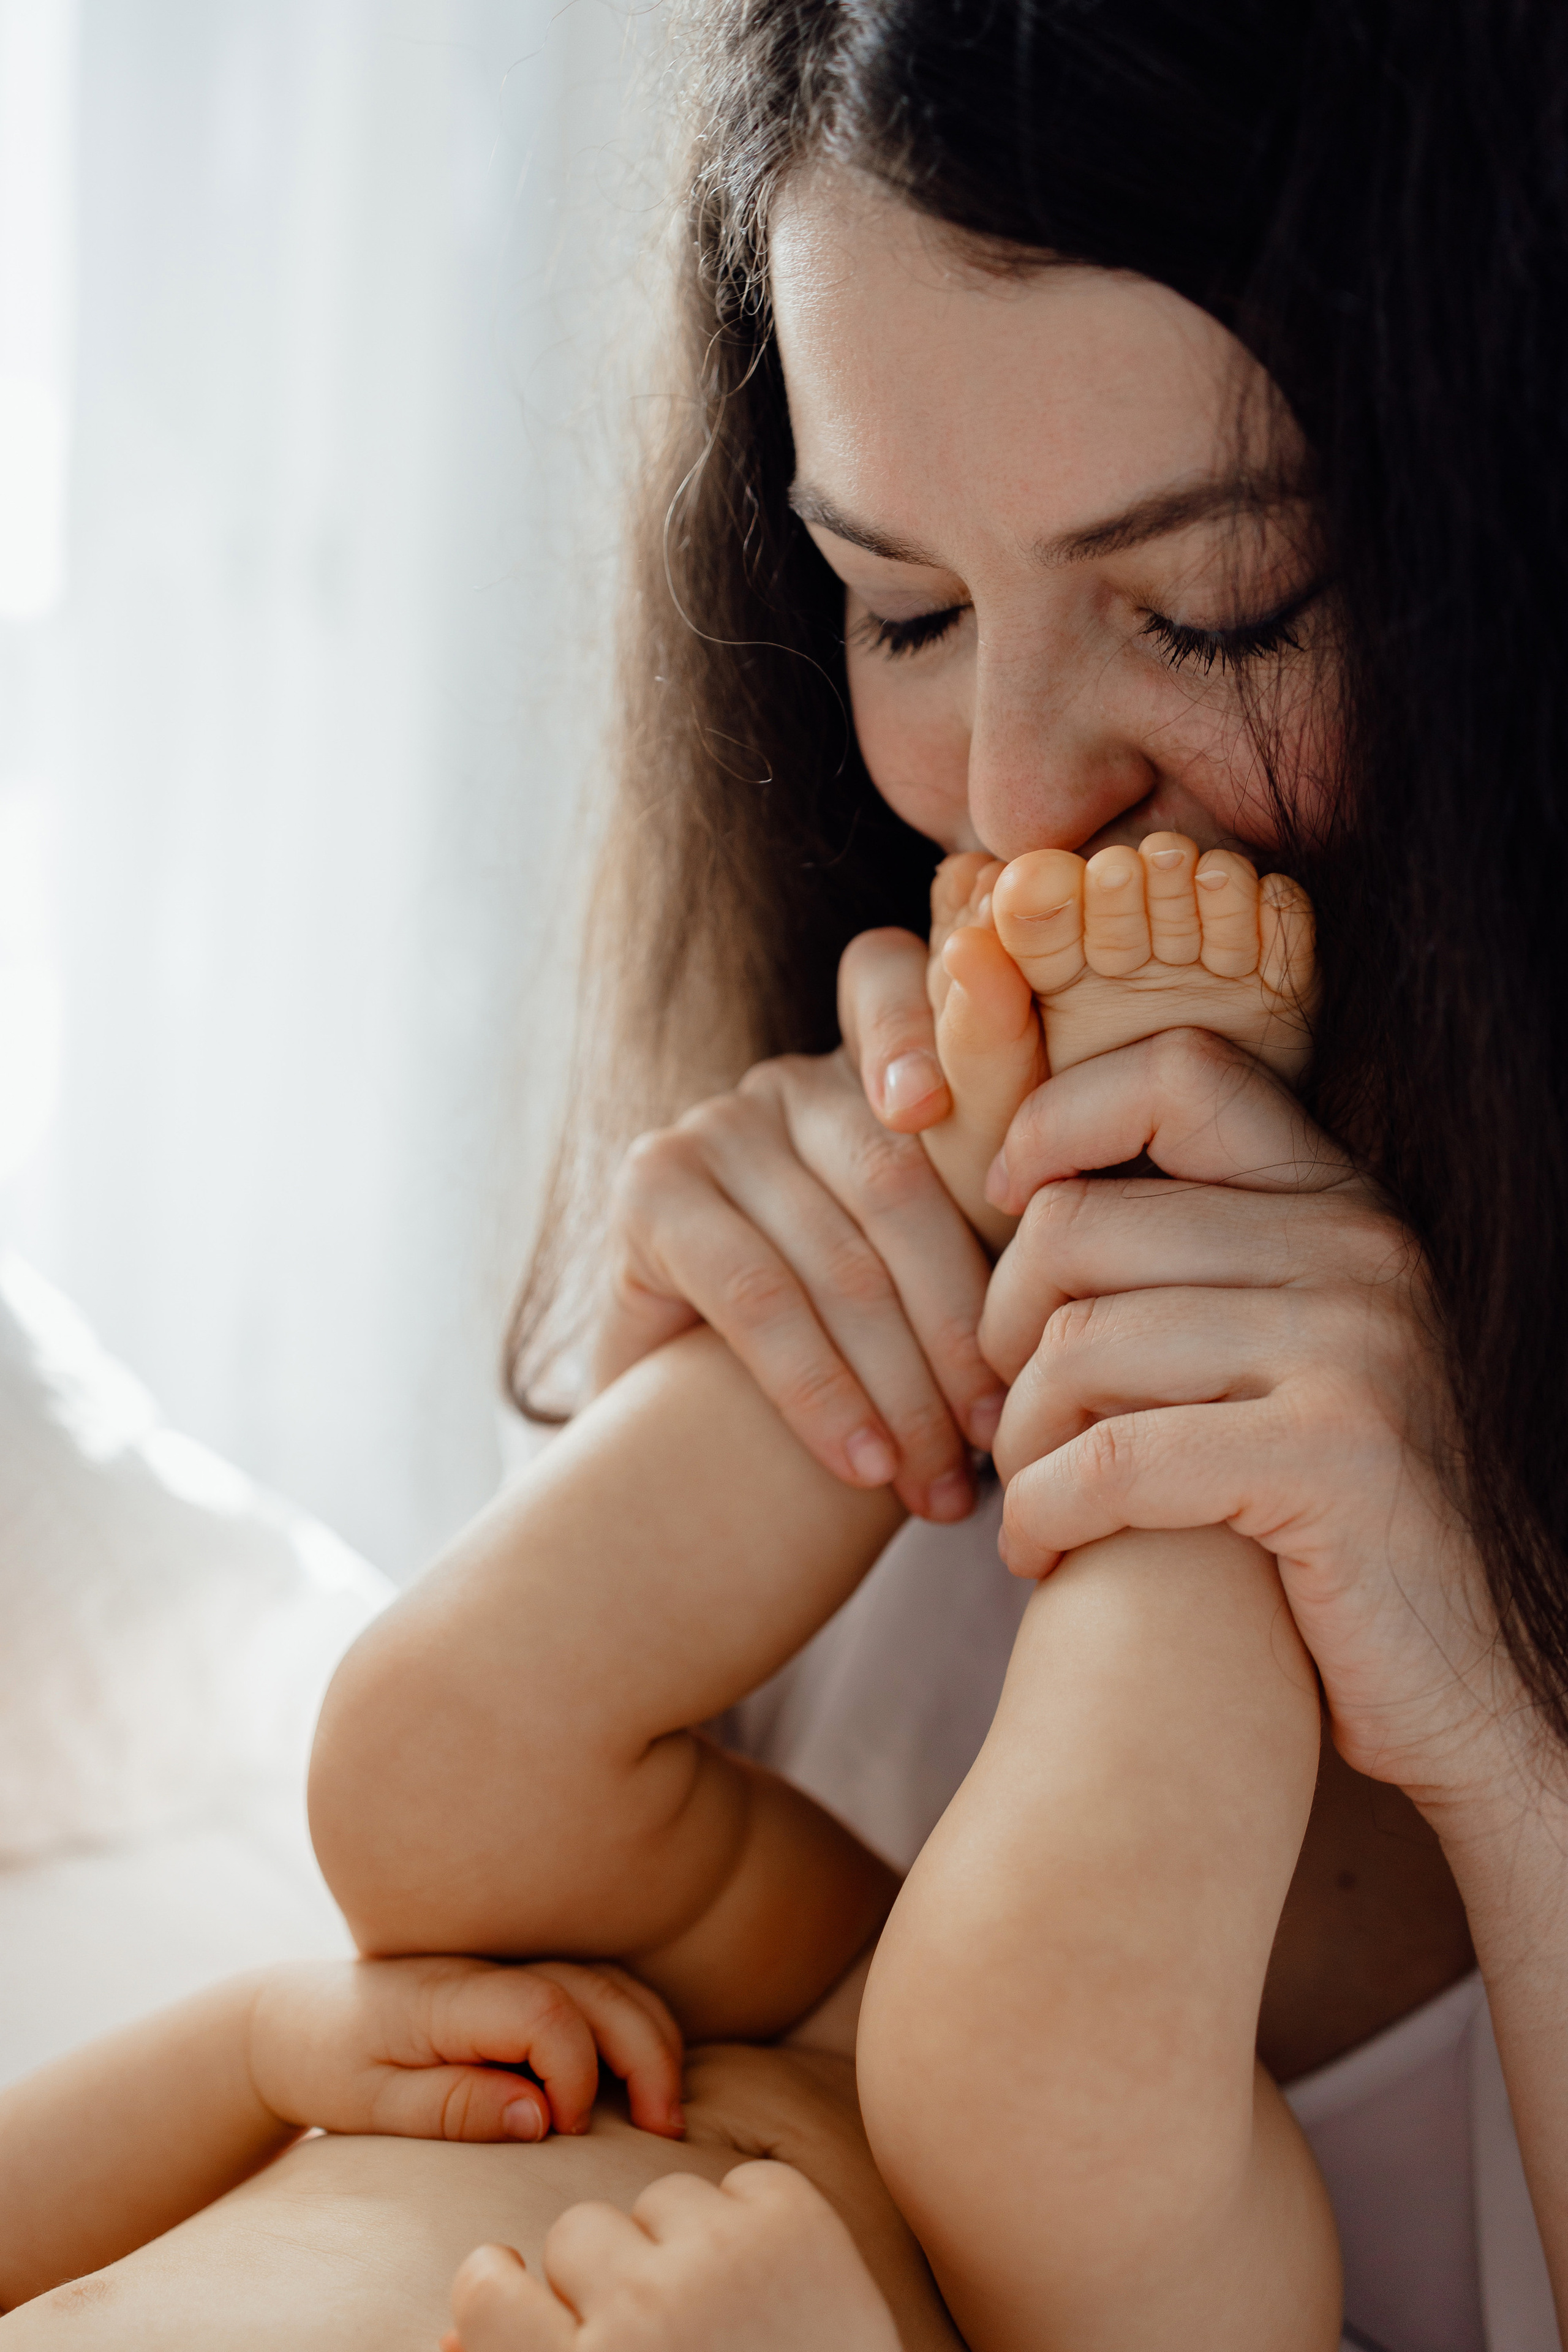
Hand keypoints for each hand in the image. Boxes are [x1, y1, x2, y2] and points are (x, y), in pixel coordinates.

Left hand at [247, 1956, 684, 2143]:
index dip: (573, 2072)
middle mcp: (490, 1967)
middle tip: (664, 2126)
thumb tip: (540, 2119)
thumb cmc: (327, 2062)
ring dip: (650, 2034)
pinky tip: (641, 2072)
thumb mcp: (372, 2104)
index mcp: (450, 1994)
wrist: (292, 2016)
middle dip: (646, 2052)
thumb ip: (454, 2107)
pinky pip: (592, 1986)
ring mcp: (508, 1965)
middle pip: (597, 1986)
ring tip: (666, 2106)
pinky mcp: (516, 1979)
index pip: (544, 2012)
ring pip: (607, 1979)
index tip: (563, 2132)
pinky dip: (631, 2021)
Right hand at [442, 2162, 901, 2351]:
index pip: (484, 2291)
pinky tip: (777, 2286)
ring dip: (684, 2243)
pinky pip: (741, 2180)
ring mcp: (718, 2261)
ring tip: (728, 2313)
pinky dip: (755, 2221)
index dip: (500, 2286)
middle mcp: (640, 2317)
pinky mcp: (793, 2222)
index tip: (524, 2294)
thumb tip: (446, 2335)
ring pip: (659, 2196)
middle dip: (609, 2271)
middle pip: (577, 2231)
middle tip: (661, 2332)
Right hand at [592, 1007, 1002, 1521]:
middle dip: (960, 1326)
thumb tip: (1107, 1215)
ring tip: (945, 1485)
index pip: (900, 985)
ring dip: (903, 1387)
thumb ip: (998, 1210)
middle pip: (900, 1179)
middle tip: (1002, 1438)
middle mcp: (792, 1080)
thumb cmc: (863, 1357)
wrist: (700, 1448)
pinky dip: (819, 1394)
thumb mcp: (941, 1277)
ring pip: (839, 1256)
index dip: (945, 1022)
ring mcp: (714, 1125)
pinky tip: (862, 1463)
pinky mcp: (651, 1190)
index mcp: (878, 1069)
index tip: (954, 1106)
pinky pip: (755, 1295)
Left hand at [981, 1027, 1512, 1809]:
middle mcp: (1360, 1250)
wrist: (1453, 1686)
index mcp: (1339, 1205)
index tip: (1003, 1208)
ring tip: (1025, 1494)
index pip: (1176, 1070)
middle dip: (999, 1330)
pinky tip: (1038, 1554)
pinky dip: (1042, 1514)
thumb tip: (1010, 1194)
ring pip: (1078, 1344)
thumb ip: (1178, 1270)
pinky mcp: (1334, 1459)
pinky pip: (1111, 1459)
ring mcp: (1356, 1349)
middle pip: (1079, 1224)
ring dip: (1018, 1440)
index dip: (1056, 1121)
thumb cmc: (1308, 1524)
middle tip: (1000, 1413)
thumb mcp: (1261, 1360)